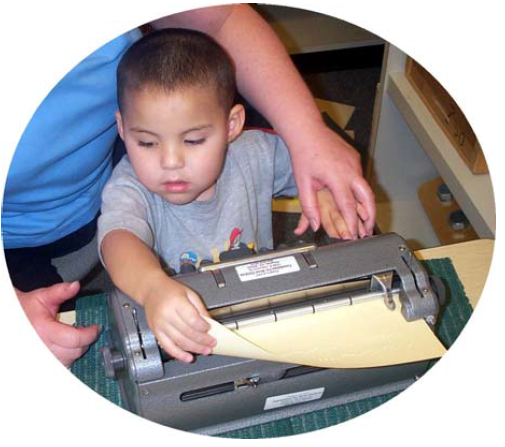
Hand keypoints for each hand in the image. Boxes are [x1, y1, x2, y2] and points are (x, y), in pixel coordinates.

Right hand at [16, 282, 100, 367]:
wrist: (13, 319)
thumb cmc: (27, 309)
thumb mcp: (42, 297)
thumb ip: (60, 291)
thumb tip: (75, 285)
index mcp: (44, 331)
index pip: (75, 339)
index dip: (90, 333)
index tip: (96, 327)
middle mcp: (43, 348)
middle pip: (75, 351)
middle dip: (85, 340)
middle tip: (86, 330)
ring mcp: (42, 358)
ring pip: (70, 360)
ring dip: (77, 349)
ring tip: (74, 337)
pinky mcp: (43, 363)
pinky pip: (62, 365)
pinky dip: (68, 356)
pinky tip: (67, 346)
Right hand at [143, 274, 215, 362]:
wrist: (151, 290)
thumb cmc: (170, 290)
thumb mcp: (189, 293)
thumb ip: (200, 308)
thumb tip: (210, 322)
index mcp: (176, 302)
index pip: (192, 319)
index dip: (203, 327)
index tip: (210, 329)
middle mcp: (167, 314)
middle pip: (187, 332)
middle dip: (202, 340)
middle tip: (212, 343)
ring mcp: (160, 325)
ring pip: (179, 341)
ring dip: (194, 349)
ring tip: (205, 351)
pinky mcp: (156, 332)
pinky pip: (168, 347)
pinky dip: (179, 354)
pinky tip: (187, 357)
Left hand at [289, 124, 374, 238]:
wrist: (308, 130)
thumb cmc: (303, 154)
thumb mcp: (302, 184)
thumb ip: (308, 207)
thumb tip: (314, 226)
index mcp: (337, 177)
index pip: (348, 206)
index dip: (353, 223)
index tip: (354, 236)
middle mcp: (350, 170)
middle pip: (367, 198)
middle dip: (370, 217)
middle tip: (368, 232)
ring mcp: (355, 163)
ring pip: (366, 189)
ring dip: (367, 206)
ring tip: (366, 221)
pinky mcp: (355, 159)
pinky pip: (361, 178)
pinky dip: (362, 192)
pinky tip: (358, 202)